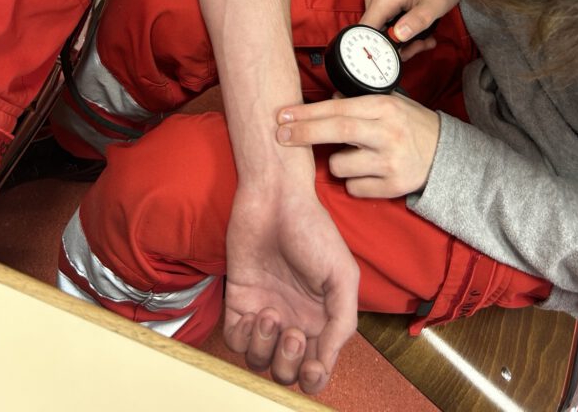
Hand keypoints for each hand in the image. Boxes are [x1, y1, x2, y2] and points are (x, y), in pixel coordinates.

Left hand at [223, 188, 358, 394]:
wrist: (275, 199)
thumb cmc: (314, 231)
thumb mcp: (343, 275)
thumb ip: (342, 321)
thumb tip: (327, 362)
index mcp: (321, 318)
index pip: (318, 368)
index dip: (314, 379)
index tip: (312, 367)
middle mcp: (293, 320)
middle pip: (286, 371)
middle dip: (289, 363)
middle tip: (292, 332)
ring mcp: (265, 311)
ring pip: (259, 360)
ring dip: (264, 347)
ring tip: (269, 313)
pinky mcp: (239, 300)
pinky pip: (235, 340)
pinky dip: (242, 337)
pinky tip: (252, 313)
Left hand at [277, 94, 440, 197]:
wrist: (445, 155)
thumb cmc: (410, 125)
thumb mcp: (390, 103)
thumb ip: (358, 102)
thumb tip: (328, 98)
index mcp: (384, 107)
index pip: (338, 108)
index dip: (307, 113)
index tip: (283, 115)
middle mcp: (388, 133)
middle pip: (337, 131)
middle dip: (304, 133)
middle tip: (280, 135)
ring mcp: (391, 161)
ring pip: (341, 165)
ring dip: (336, 163)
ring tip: (352, 157)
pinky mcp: (394, 187)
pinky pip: (355, 188)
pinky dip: (353, 182)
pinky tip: (366, 173)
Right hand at [362, 0, 465, 59]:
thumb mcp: (436, 3)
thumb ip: (417, 21)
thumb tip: (398, 36)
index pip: (366, 33)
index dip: (380, 49)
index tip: (402, 54)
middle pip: (374, 32)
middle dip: (398, 45)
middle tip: (423, 44)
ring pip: (380, 26)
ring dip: (402, 37)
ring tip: (425, 36)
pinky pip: (384, 16)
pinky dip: (400, 26)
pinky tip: (418, 25)